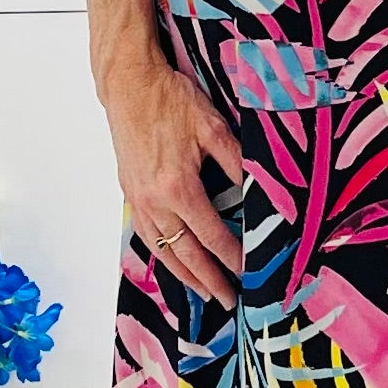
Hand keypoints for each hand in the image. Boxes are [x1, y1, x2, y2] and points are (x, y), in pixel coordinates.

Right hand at [101, 58, 243, 306]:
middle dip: (209, 280)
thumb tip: (258, 193)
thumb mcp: (214, 128)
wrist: (129, 86)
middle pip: (186, 252)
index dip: (231, 258)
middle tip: (229, 301)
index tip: (248, 273)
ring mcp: (138, 199)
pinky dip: (162, 255)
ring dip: (185, 275)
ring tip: (204, 292)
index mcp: (178, 187)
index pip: (211, 235)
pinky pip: (147, 235)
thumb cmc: (170, 100)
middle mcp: (155, 201)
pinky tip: (173, 262)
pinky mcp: (130, 193)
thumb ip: (237, 164)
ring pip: (163, 249)